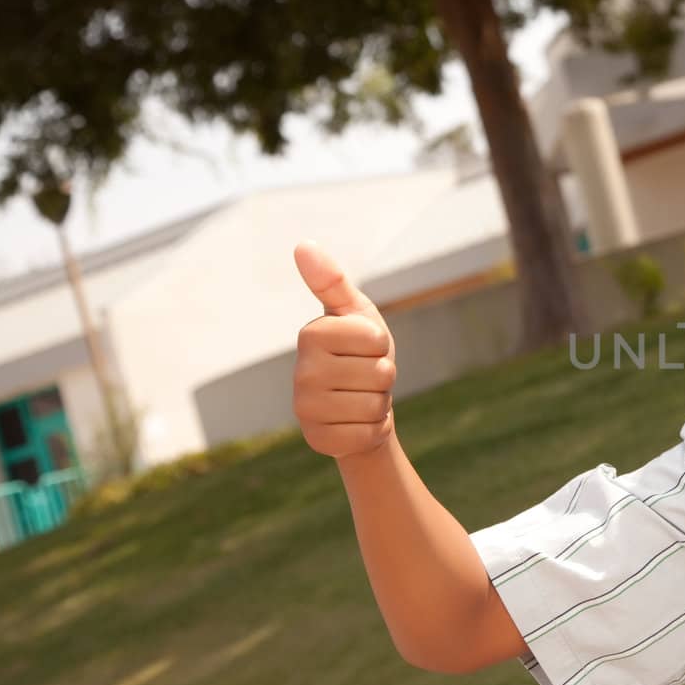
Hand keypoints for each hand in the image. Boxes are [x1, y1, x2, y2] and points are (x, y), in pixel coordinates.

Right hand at [292, 241, 397, 458]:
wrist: (358, 406)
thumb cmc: (360, 353)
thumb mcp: (355, 314)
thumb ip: (332, 281)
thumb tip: (302, 244)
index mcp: (310, 334)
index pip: (375, 338)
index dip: (381, 345)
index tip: (365, 348)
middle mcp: (301, 372)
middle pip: (380, 373)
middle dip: (384, 376)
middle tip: (365, 377)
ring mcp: (305, 409)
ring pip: (376, 405)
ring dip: (380, 403)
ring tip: (360, 397)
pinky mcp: (318, 439)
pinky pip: (368, 434)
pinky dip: (373, 430)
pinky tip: (356, 423)